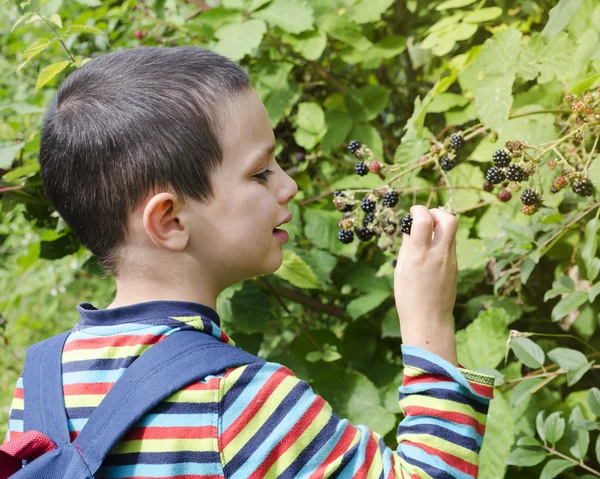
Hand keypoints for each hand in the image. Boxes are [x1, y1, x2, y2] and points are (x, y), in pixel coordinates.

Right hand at [394, 205, 458, 364]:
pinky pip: (451, 244)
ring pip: (452, 231)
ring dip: (440, 224)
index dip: (419, 210)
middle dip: (437, 211)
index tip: (413, 211)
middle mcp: (438, 255)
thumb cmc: (408, 297)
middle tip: (426, 217)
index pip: (424, 220)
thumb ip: (407, 247)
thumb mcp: (401, 270)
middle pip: (449, 219)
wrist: (429, 319)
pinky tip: (431, 248)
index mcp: (419, 256)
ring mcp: (450, 260)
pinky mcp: (455, 266)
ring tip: (427, 233)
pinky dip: (442, 238)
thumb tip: (409, 229)